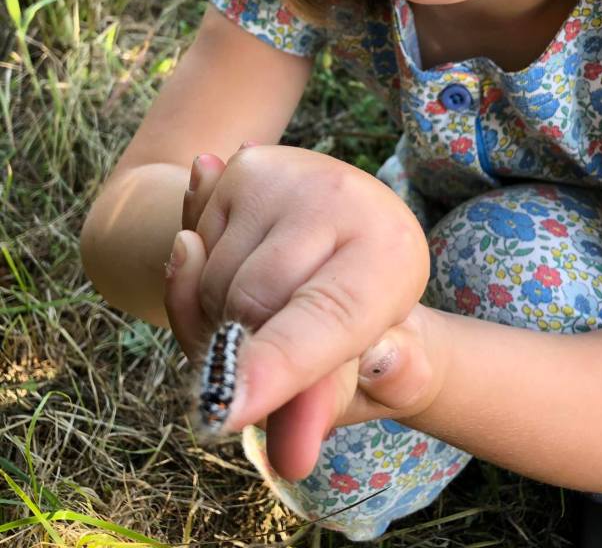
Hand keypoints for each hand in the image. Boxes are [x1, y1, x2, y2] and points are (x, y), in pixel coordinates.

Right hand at [164, 145, 434, 478]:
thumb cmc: (366, 323)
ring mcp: (291, 174)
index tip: (225, 412)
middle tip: (270, 357)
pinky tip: (247, 262)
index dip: (274, 367)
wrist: (363, 238)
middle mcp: (344, 199)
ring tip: (271, 304)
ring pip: (209, 277)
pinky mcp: (247, 165)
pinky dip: (201, 272)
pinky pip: (191, 244)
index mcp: (390, 257)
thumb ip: (326, 410)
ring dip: (216, 313)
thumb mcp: (363, 372)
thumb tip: (291, 457)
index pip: (323, 320)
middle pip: (249, 304)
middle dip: (240, 349)